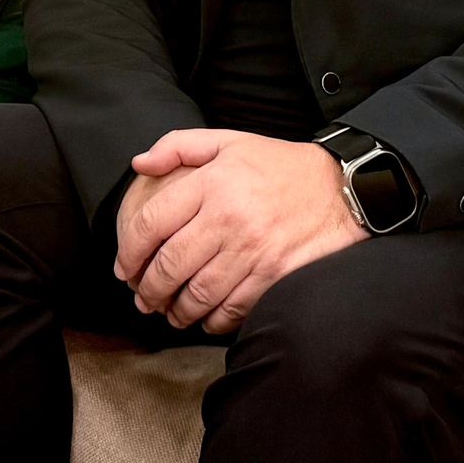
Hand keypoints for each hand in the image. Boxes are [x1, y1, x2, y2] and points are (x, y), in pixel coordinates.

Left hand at [116, 127, 366, 334]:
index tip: (123, 267)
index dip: (129, 250)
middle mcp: (228, 218)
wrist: (341, 189)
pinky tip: (204, 319)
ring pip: (197, 293)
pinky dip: (212, 321)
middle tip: (142, 298)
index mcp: (212, 182)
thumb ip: (178, 146)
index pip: (152, 221)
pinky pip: (232, 310)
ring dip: (175, 310)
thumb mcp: (228, 141)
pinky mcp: (274, 277)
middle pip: (170, 264)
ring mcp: (252, 250)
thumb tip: (139, 164)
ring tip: (168, 312)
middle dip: (147, 289)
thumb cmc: (279, 165)